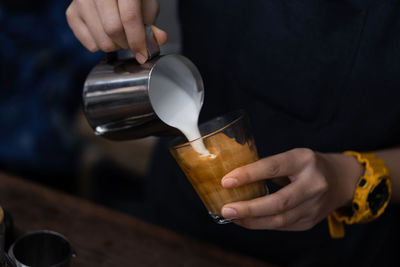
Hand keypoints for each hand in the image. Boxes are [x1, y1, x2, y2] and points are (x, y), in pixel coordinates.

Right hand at [66, 0, 167, 62]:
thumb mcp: (146, 4)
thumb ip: (151, 23)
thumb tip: (159, 40)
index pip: (129, 17)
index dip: (138, 40)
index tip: (143, 55)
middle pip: (112, 30)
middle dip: (126, 44)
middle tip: (132, 43)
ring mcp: (81, 1)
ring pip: (100, 40)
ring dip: (115, 47)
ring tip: (120, 37)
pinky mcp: (71, 12)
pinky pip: (88, 43)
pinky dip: (101, 45)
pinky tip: (106, 34)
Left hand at [220, 148, 363, 229]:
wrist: (342, 180)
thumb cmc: (309, 165)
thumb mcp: (292, 157)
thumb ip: (268, 167)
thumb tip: (236, 179)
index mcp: (304, 160)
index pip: (273, 167)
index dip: (248, 175)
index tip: (226, 181)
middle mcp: (313, 184)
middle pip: (278, 201)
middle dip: (249, 208)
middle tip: (226, 209)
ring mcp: (315, 205)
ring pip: (280, 219)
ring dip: (252, 220)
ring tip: (232, 216)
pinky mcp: (311, 221)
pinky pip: (283, 226)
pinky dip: (262, 224)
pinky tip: (246, 221)